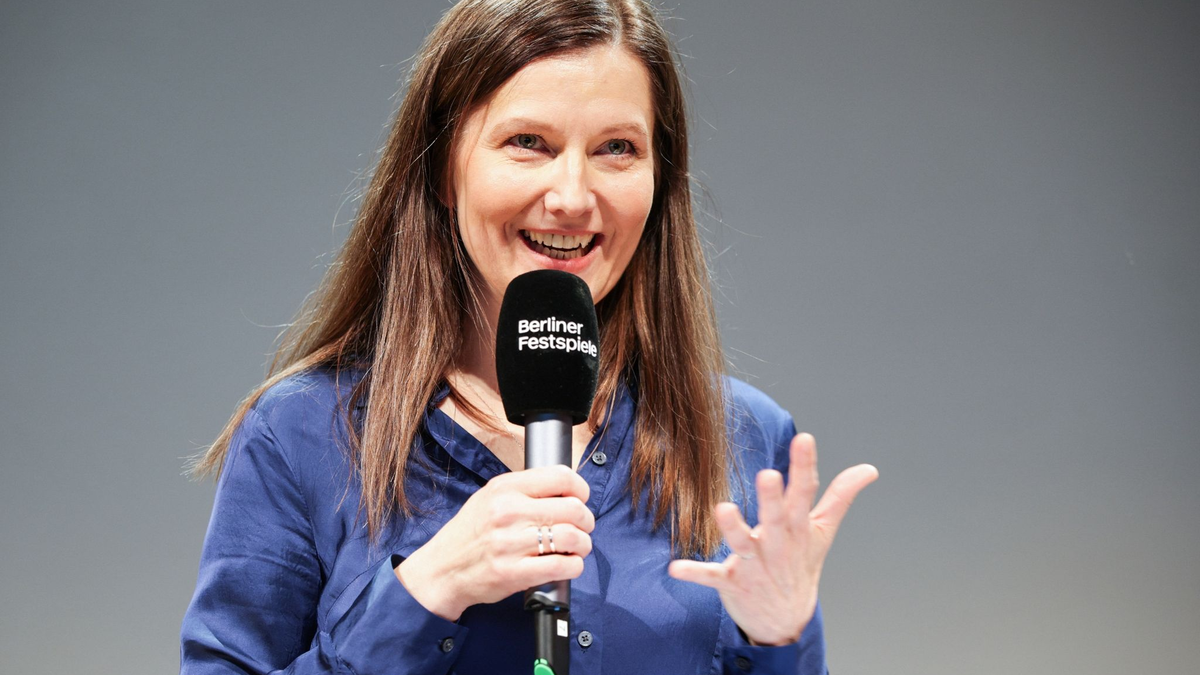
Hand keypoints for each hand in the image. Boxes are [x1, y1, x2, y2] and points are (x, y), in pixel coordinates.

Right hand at [395, 465, 594, 620]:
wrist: (441, 570)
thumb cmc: (469, 534)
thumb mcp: (489, 497)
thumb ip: (523, 490)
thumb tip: (565, 489)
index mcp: (505, 488)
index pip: (561, 476)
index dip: (580, 488)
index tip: (581, 498)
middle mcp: (508, 512)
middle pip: (573, 508)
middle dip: (586, 520)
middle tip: (583, 527)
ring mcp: (511, 543)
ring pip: (572, 537)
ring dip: (583, 544)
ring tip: (577, 547)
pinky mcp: (514, 573)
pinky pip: (562, 567)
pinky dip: (574, 566)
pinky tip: (568, 564)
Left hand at [668, 433, 877, 645]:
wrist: (786, 621)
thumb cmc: (801, 565)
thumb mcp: (823, 531)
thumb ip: (840, 496)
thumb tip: (870, 469)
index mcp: (798, 529)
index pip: (805, 494)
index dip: (804, 466)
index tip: (805, 439)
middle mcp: (777, 545)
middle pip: (776, 519)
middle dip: (773, 499)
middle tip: (769, 475)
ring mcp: (753, 564)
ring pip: (742, 544)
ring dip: (733, 528)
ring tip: (722, 508)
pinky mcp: (730, 581)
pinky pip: (710, 576)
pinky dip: (694, 573)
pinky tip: (675, 569)